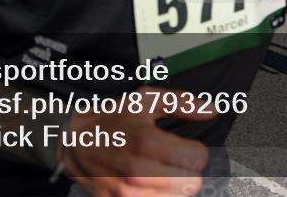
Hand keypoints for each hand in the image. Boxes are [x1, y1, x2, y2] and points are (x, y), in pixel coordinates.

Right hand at [63, 88, 214, 196]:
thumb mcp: (145, 100)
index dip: (197, 151)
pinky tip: (152, 185)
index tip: (187, 147)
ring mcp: (128, 193)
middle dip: (188, 171)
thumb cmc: (112, 119)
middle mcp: (138, 172)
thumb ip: (181, 103)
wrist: (74, 141)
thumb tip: (212, 108)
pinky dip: (159, 196)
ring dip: (175, 187)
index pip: (197, 158)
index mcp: (147, 141)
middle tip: (175, 162)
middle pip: (191, 184)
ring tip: (162, 173)